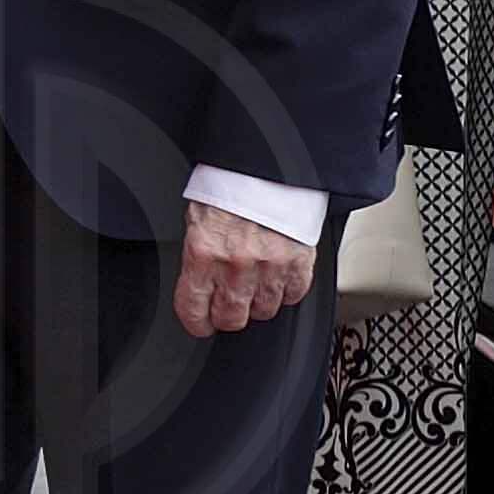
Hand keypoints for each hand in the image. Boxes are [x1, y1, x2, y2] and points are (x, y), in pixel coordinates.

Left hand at [174, 204, 318, 340]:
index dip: (196, 323)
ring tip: (253, 290)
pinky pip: (293, 295)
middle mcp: (236, 264)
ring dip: (257, 305)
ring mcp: (270, 265)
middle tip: (227, 310)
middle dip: (226, 318)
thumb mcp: (197, 221)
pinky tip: (277, 281)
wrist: (265, 168)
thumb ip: (198, 257)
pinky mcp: (299, 261)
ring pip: (263, 311)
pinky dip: (285, 293)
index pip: (193, 308)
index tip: (199, 325)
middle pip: (231, 318)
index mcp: (203, 253)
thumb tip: (198, 285)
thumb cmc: (228, 190)